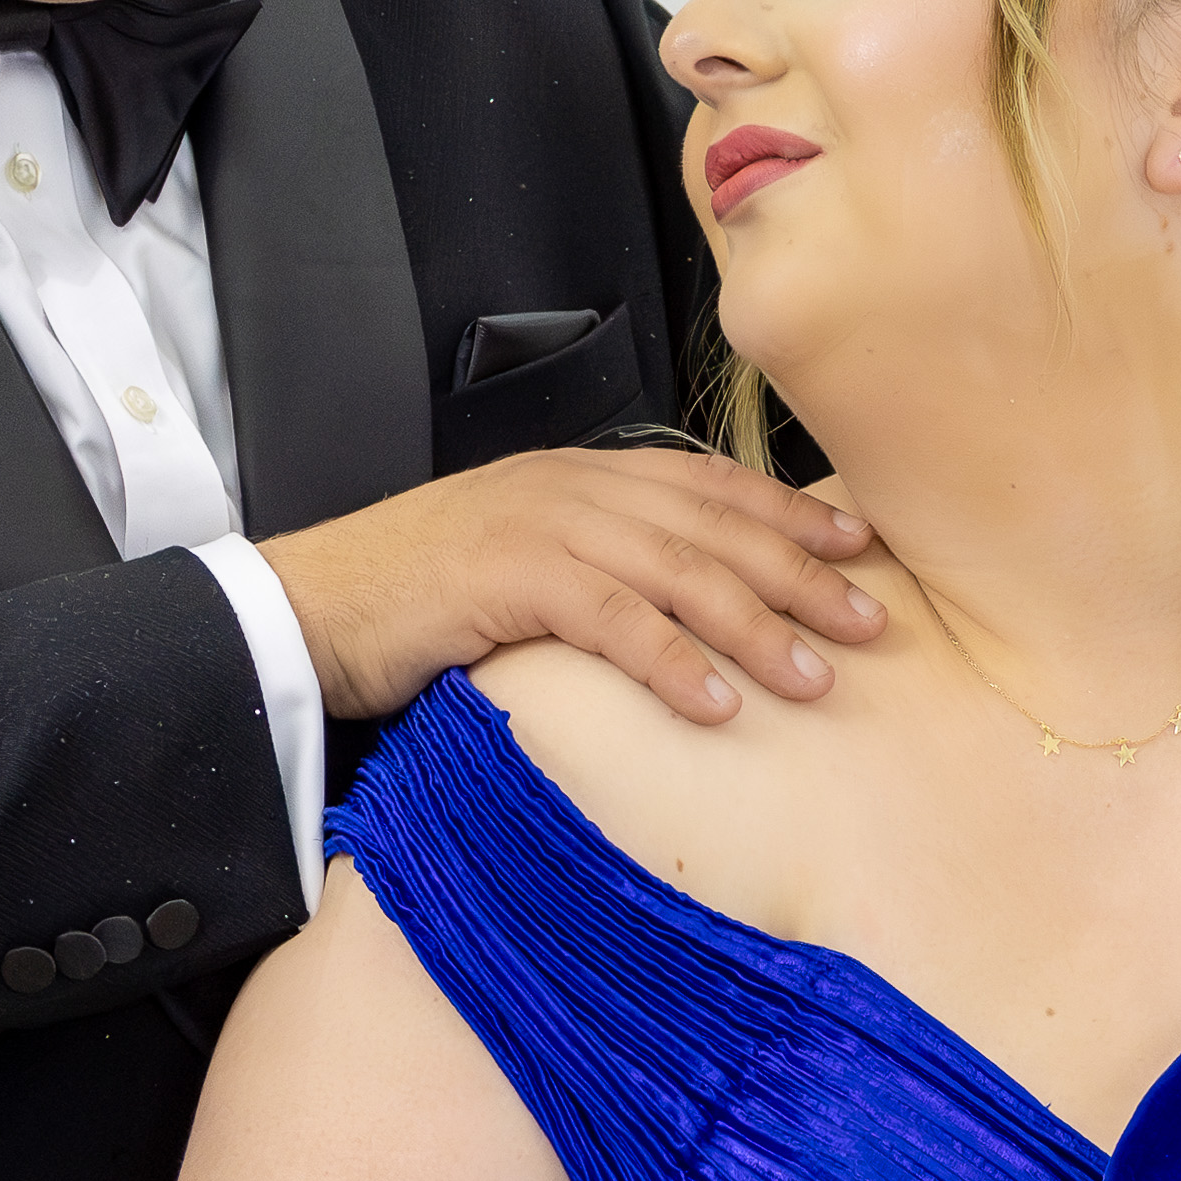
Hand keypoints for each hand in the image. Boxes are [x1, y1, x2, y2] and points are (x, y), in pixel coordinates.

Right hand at [262, 446, 881, 724]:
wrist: (311, 601)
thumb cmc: (419, 593)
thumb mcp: (524, 558)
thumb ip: (600, 561)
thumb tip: (682, 600)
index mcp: (583, 476)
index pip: (711, 486)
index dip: (790, 514)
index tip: (860, 546)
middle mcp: (574, 488)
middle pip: (713, 527)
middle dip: (800, 573)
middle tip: (869, 622)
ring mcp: (542, 527)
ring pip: (678, 572)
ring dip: (756, 626)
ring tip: (815, 676)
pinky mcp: (508, 578)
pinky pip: (611, 620)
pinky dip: (671, 661)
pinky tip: (718, 703)